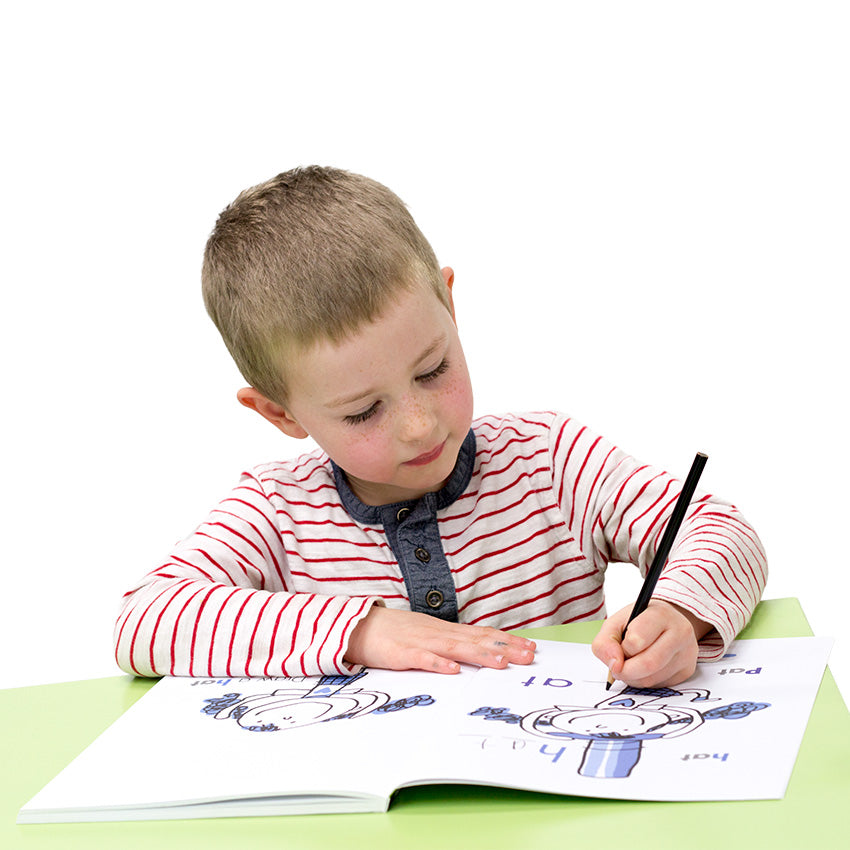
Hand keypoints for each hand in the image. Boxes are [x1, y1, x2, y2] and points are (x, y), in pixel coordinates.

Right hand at [344, 605, 535, 673]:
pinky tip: (452, 670)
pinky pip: (421, 659)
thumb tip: (475, 654)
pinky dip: (437, 664)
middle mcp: (437, 633)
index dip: (506, 640)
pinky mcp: (401, 654)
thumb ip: (449, 644)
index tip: (530, 647)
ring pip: (454, 648)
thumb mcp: (427, 635)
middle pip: (475, 640)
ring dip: (479, 654)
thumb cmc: (394, 633)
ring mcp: (420, 642)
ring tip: (501, 662)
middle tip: (529, 655)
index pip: (481, 634)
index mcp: (444, 630)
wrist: (358, 626)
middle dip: (504, 647)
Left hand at [591, 600, 712, 687]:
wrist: (666, 621)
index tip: (618, 649)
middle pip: (648, 663)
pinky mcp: (687, 670)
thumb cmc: (639, 621)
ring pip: (653, 678)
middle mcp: (680, 632)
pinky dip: (645, 681)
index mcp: (661, 614)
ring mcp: (687, 653)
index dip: (622, 649)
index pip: (637, 639)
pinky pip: (660, 685)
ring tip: (630, 665)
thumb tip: (614, 665)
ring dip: (633, 678)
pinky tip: (643, 669)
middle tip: (617, 668)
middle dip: (626, 671)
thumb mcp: (617, 622)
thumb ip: (606, 641)